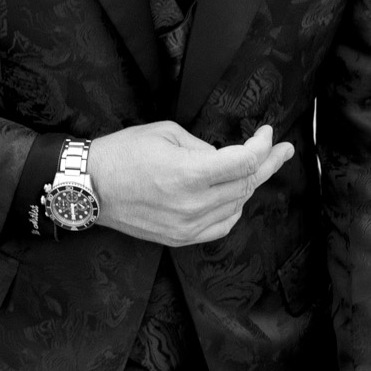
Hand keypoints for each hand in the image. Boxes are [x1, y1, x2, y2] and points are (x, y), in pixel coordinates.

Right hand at [88, 121, 291, 246]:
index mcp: (190, 173)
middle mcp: (193, 204)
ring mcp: (188, 225)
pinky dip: (234, 210)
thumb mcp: (165, 133)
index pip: (245, 162)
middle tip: (281, 150)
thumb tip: (223, 158)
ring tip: (257, 169)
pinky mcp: (180, 237)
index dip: (262, 146)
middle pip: (246, 184)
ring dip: (250, 185)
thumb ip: (202, 146)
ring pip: (237, 206)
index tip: (267, 134)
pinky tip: (237, 197)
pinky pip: (222, 226)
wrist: (89, 186)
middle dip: (266, 163)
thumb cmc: (122, 154)